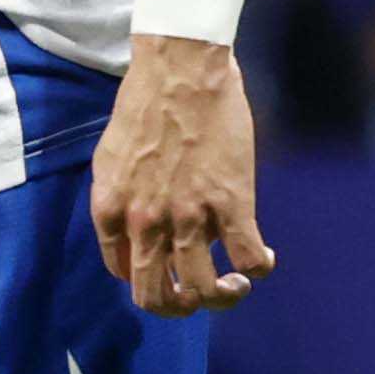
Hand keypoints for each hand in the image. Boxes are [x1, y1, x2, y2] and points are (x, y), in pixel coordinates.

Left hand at [92, 33, 277, 319]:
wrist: (181, 67)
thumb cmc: (146, 103)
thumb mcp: (111, 158)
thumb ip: (118, 199)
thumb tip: (133, 233)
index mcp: (110, 210)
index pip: (122, 271)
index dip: (146, 275)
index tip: (166, 266)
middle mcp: (145, 222)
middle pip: (155, 298)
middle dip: (178, 306)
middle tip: (197, 296)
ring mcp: (188, 217)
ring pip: (203, 290)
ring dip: (222, 296)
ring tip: (235, 284)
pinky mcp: (230, 204)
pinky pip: (248, 259)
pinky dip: (259, 268)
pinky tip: (264, 259)